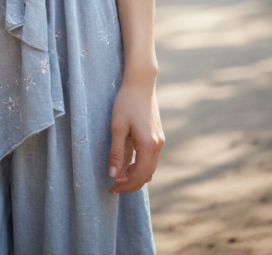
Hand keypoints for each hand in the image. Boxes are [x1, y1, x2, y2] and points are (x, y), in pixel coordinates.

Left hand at [108, 78, 164, 193]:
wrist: (140, 83)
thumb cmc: (126, 102)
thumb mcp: (117, 127)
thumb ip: (116, 153)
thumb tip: (112, 175)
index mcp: (148, 145)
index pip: (139, 176)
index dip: (125, 186)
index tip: (111, 187)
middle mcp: (157, 146)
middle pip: (146, 176)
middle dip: (130, 184)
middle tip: (113, 184)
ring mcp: (160, 141)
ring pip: (149, 168)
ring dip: (135, 176)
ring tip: (118, 174)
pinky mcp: (158, 137)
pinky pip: (150, 159)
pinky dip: (139, 166)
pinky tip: (126, 163)